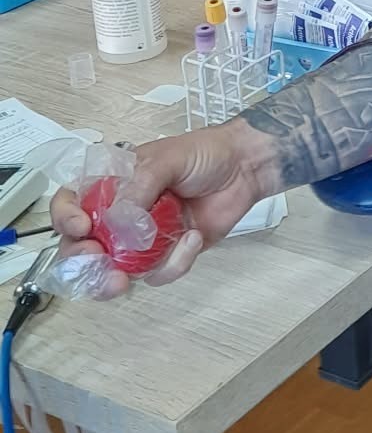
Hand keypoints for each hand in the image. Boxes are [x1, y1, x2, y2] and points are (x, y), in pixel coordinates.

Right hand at [49, 123, 271, 297]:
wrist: (245, 168)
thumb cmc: (205, 154)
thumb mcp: (168, 158)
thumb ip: (141, 185)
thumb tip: (118, 219)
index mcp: (111, 185)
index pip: (69, 204)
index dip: (65, 219)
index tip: (83, 228)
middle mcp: (119, 215)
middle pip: (82, 247)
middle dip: (82, 262)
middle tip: (98, 264)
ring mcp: (141, 239)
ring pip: (113, 271)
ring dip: (116, 278)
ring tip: (125, 279)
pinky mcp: (167, 255)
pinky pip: (157, 273)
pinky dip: (174, 262)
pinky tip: (192, 238)